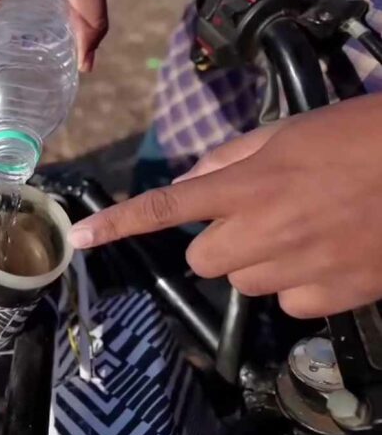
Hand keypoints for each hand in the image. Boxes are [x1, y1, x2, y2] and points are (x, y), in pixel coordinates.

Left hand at [69, 95, 381, 318]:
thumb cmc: (357, 136)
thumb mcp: (286, 132)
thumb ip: (228, 160)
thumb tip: (188, 185)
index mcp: (246, 184)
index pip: (166, 207)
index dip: (118, 224)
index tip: (80, 239)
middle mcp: (262, 229)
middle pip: (204, 260)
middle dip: (219, 243)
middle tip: (257, 218)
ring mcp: (297, 266)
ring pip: (244, 281)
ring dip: (259, 262)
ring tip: (301, 231)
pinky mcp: (331, 295)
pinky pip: (288, 302)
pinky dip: (298, 285)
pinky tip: (325, 256)